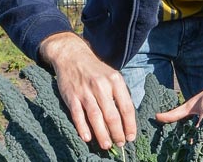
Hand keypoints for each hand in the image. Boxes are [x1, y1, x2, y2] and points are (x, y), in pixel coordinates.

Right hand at [39, 32, 136, 149]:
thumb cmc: (95, 70)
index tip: (131, 137)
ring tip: (107, 146)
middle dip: (117, 133)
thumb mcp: (112, 76)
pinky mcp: (71, 96)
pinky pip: (78, 115)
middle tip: (120, 144)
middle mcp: (101, 86)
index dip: (130, 125)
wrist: (72, 56)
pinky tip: (87, 138)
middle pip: (112, 115)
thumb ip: (119, 94)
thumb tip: (127, 119)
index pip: (126, 107)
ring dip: (102, 134)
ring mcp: (85, 91)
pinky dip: (82, 128)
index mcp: (115, 81)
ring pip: (95, 117)